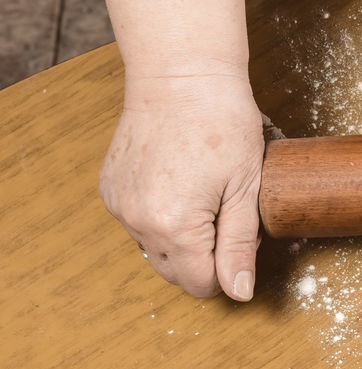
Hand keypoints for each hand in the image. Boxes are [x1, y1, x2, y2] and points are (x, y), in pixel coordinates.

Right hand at [99, 73, 264, 298]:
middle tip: (227, 213)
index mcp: (174, 226)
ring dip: (182, 238)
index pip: (200, 284)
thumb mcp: (245, 190)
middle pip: (175, 272)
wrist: (182, 75)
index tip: (241, 238)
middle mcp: (137, 220)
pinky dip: (160, 217)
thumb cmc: (223, 124)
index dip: (228, 270)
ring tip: (204, 195)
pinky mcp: (110, 188)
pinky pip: (138, 223)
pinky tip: (180, 185)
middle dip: (205, 256)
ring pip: (156, 249)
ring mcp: (118, 204)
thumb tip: (239, 292)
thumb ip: (240, 246)